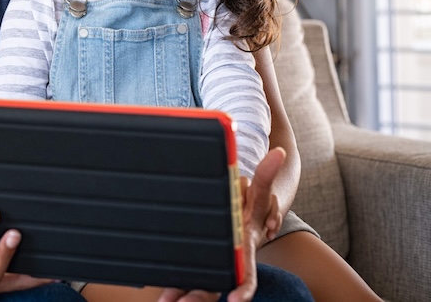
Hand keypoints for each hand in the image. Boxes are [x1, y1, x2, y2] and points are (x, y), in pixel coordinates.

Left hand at [158, 148, 287, 301]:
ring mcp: (212, 263)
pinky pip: (183, 275)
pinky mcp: (196, 261)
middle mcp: (228, 261)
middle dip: (199, 297)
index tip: (236, 300)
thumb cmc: (250, 207)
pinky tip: (158, 291)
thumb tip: (279, 151)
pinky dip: (172, 284)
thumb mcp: (257, 193)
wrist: (243, 214)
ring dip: (179, 293)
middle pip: (215, 284)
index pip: (245, 274)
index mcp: (245, 250)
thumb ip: (266, 176)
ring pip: (196, 284)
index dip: (243, 288)